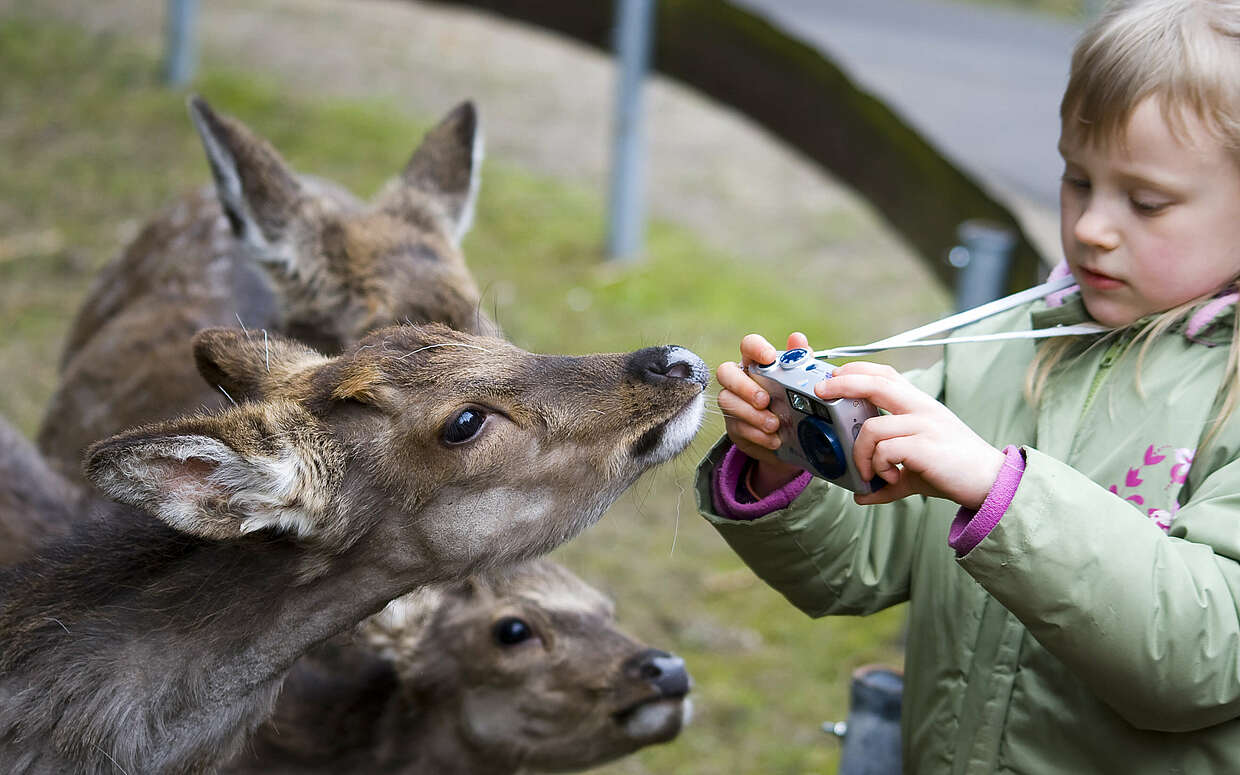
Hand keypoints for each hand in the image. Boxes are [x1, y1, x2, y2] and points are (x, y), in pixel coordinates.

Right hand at [715, 332, 805, 494]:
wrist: (789, 437)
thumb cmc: (790, 400)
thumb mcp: (798, 380)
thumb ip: (798, 359)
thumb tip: (798, 338)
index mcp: (755, 362)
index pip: (748, 345)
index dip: (756, 348)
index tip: (769, 357)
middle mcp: (738, 379)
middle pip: (725, 372)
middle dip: (744, 386)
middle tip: (765, 400)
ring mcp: (733, 403)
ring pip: (727, 401)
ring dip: (751, 414)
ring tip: (774, 425)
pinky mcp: (734, 426)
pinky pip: (738, 427)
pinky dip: (757, 434)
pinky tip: (773, 439)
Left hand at [815, 361, 1004, 508]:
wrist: (991, 484)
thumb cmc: (952, 471)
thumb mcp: (915, 469)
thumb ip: (887, 477)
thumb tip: (861, 496)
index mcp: (919, 404)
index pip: (885, 374)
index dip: (856, 370)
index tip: (833, 377)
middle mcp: (922, 408)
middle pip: (876, 383)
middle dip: (842, 384)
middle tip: (820, 392)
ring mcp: (924, 425)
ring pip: (872, 428)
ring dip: (860, 453)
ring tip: (869, 473)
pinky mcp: (925, 446)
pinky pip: (885, 450)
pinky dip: (878, 467)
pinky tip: (889, 478)